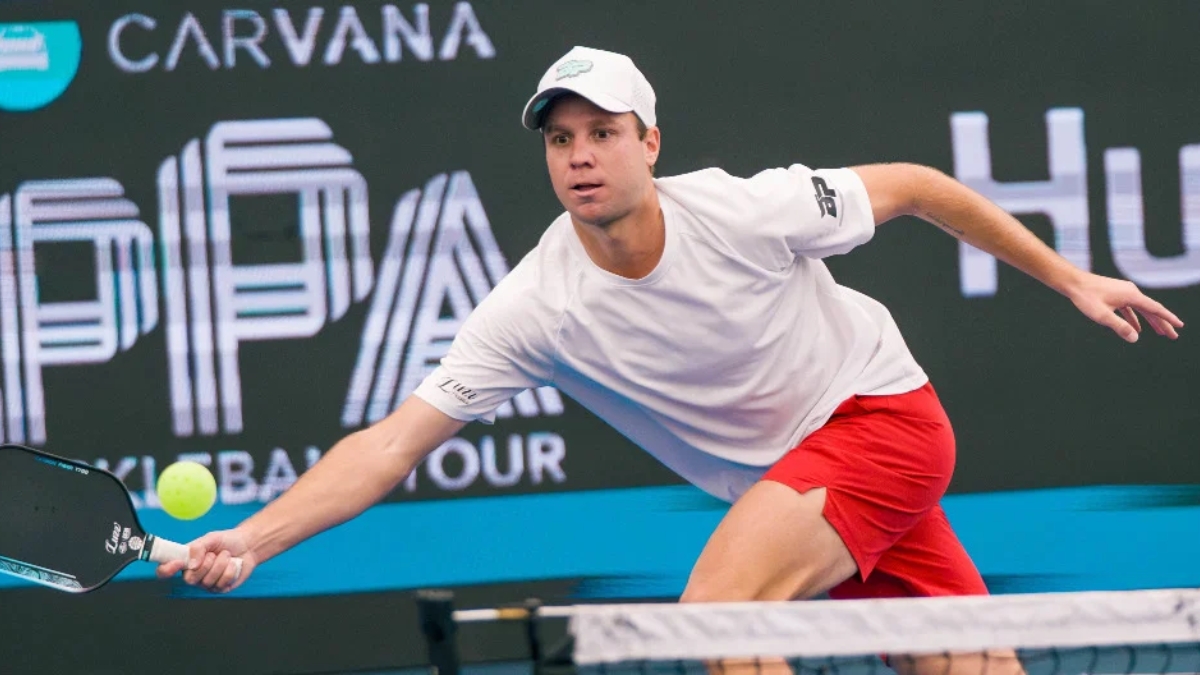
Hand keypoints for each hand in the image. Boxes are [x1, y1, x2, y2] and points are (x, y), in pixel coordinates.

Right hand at [155, 528, 256, 593]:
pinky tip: (232, 564)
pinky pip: (222, 583)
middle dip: (205, 564)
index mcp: (185, 561)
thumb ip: (198, 547)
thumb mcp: (210, 538)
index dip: (166, 570)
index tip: (178, 563)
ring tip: (225, 556)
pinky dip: (230, 570)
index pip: (165, 571)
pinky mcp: (221, 588)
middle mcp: (193, 574)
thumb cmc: (226, 541)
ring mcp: (207, 583)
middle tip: (213, 554)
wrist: (247, 545)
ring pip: (207, 581)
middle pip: (189, 579)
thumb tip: (192, 564)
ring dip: (220, 564)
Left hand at [1066, 273, 1183, 342]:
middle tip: (1173, 336)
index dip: (1168, 319)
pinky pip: (1130, 308)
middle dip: (1162, 323)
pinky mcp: (1116, 294)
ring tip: (1160, 333)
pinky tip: (1137, 329)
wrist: (1074, 282)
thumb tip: (1135, 338)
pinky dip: (1135, 318)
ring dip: (1150, 321)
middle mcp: (1131, 291)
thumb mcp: (1102, 315)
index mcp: (1131, 295)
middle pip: (1151, 310)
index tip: (1179, 326)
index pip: (1155, 309)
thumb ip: (1119, 326)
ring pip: (1141, 309)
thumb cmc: (1086, 298)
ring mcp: (1124, 292)